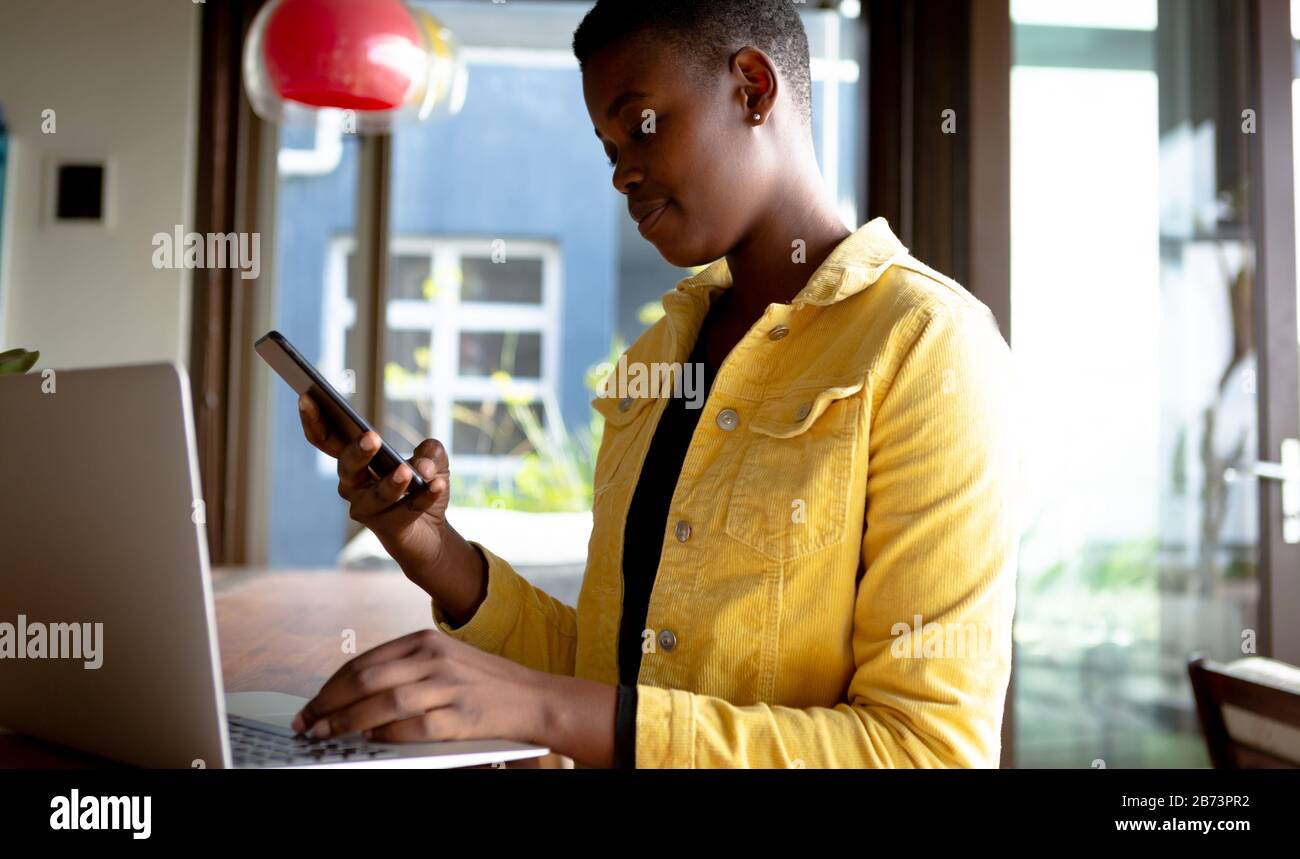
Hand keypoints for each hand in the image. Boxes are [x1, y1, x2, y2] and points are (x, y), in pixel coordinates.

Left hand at [291, 629, 552, 746]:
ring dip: (348, 721)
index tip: (310, 708)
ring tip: (327, 735)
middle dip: (329, 705)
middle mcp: (434, 658)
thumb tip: (350, 694)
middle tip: (308, 725)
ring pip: (384, 702)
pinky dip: (388, 733)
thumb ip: (402, 669)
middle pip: (366, 679)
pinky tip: (369, 739)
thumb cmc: (480, 682)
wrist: (532, 696)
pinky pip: (415, 726)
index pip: (363, 663)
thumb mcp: (442, 660)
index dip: (330, 687)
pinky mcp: (462, 714)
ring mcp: (449, 685)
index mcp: (424, 640)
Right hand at [296, 393, 449, 572]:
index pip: (325, 439)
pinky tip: (438, 485)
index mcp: (353, 460)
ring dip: (392, 482)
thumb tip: (425, 465)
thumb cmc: (419, 486)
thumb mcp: (432, 460)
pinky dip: (425, 497)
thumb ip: (431, 451)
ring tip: (406, 471)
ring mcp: (366, 509)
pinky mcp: (388, 527)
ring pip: (376, 495)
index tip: (307, 395)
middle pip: (346, 466)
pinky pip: (406, 510)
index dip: (314, 420)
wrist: (430, 531)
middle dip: (358, 452)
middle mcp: (352, 484)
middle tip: (372, 437)